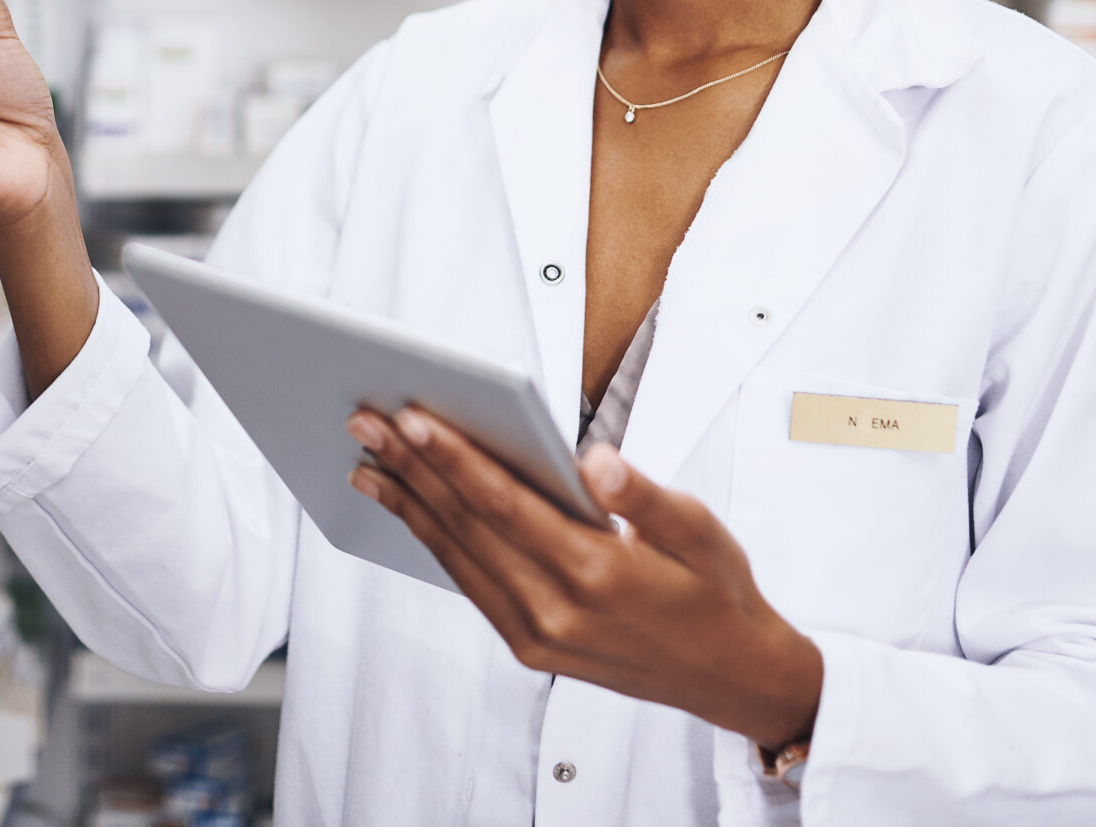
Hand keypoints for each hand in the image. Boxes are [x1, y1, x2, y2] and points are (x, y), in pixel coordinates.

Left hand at [347, 407, 822, 749]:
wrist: (732, 676)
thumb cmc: (717, 591)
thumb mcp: (702, 532)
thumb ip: (644, 495)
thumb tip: (594, 460)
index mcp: (598, 572)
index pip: (507, 505)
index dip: (455, 459)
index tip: (412, 419)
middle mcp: (557, 612)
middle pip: (467, 526)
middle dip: (411, 469)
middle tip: (364, 423)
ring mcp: (538, 637)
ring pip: (459, 557)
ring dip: (409, 504)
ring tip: (366, 461)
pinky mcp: (531, 648)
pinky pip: (471, 585)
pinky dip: (435, 542)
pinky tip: (411, 509)